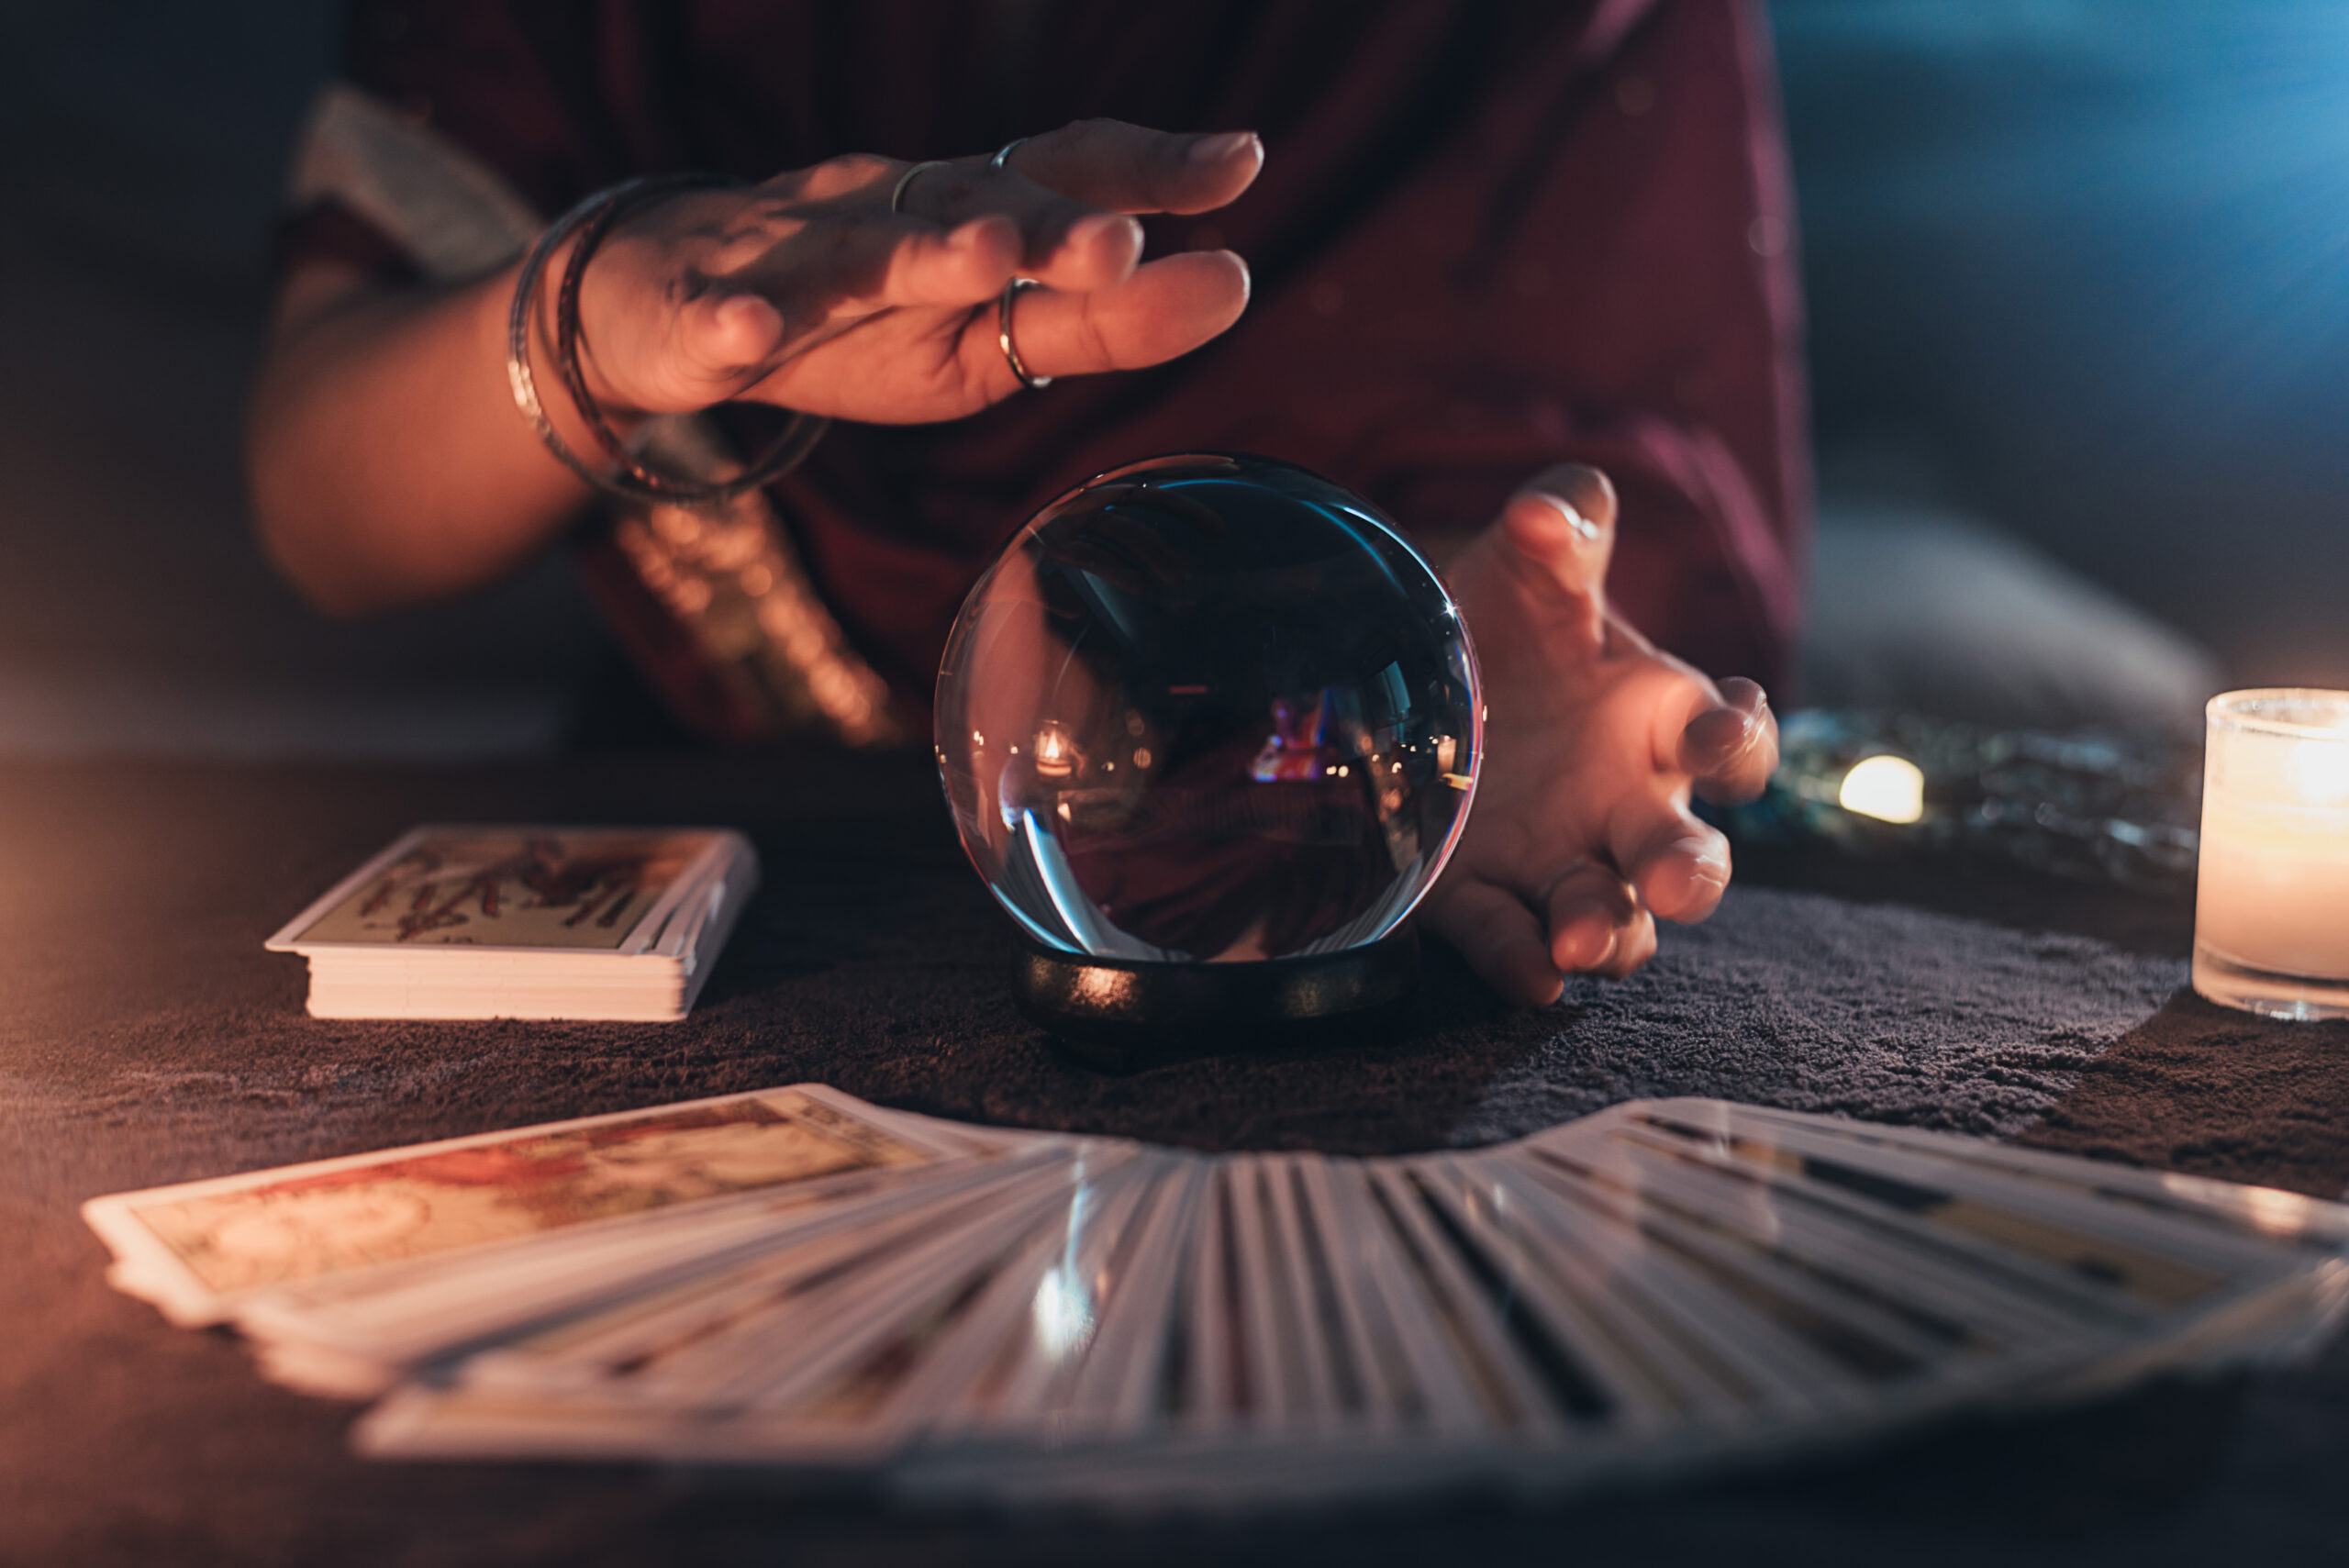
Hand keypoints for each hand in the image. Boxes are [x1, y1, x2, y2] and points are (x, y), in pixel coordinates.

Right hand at [569, 119, 1261, 423]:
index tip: (1241, 164)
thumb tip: (1237, 278)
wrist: (666, 303)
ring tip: (988, 254)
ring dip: (921, 253)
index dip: (1147, 168)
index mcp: (960, 214)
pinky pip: (714, 319)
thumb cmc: (860, 320)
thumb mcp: (991, 332)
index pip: (1062, 172)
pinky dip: (729, 321)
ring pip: (855, 254)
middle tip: (1123, 240)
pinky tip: (749, 333)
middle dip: (1049, 223)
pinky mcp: (700, 315)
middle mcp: (885, 215)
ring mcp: (790, 261)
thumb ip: (1103, 314)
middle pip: (973, 209)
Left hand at [1421, 465, 1778, 1003]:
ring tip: (1578, 938)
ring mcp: (1558, 861)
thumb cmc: (1509, 621)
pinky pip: (1509, 940)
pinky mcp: (1481, 898)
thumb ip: (1564, 526)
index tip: (1723, 731)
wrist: (1413, 677)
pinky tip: (1527, 975)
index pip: (1734, 744)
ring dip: (1605, 931)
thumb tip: (1550, 508)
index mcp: (1664, 723)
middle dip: (1689, 875)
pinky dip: (1519, 960)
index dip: (1740, 739)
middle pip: (1683, 856)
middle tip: (1678, 886)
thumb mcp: (1534, 566)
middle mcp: (1626, 806)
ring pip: (1609, 917)